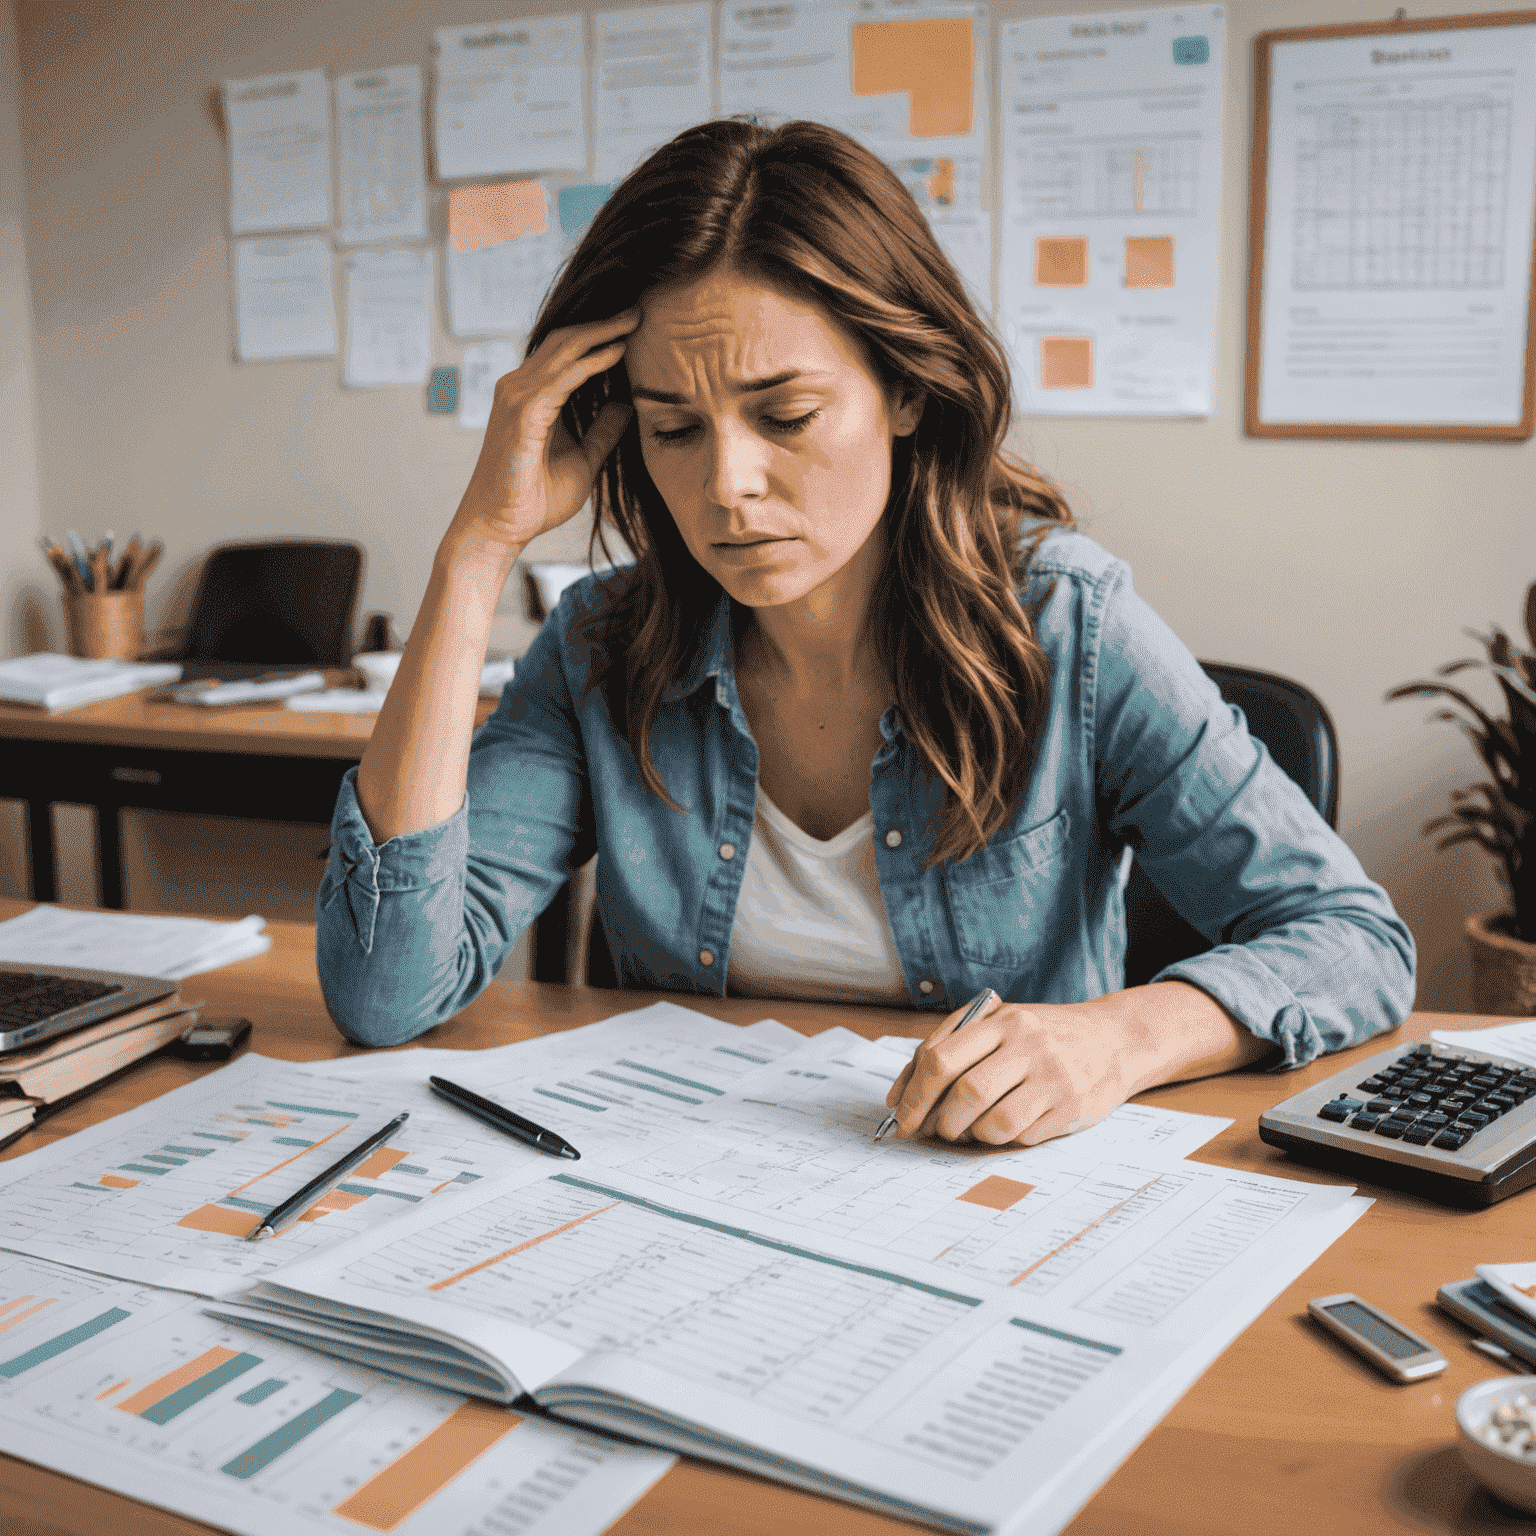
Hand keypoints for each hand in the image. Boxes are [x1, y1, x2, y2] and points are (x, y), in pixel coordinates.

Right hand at [450, 309, 638, 560]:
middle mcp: (519, 387)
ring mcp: (516, 395)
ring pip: (564, 348)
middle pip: (566, 339)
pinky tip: (619, 350)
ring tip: (635, 317)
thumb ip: (602, 432)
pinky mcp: (522, 410)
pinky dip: (593, 360)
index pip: (568, 352)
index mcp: (532, 396)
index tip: (635, 325)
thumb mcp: (584, 460)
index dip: (601, 335)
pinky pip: (564, 375)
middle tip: (640, 307)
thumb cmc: (534, 500)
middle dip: (604, 321)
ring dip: (602, 331)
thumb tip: (626, 405)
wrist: (499, 527)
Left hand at [884, 996, 1137, 1145]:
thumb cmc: (1043, 1036)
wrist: (1114, 1039)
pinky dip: (1002, 1139)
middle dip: (939, 1120)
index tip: (901, 1117)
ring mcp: (1052, 1075)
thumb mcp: (997, 1025)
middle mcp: (1026, 1043)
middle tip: (933, 1130)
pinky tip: (1004, 1127)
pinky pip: (1021, 1135)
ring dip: (969, 1134)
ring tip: (968, 1130)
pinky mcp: (1071, 1106)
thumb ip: (947, 1049)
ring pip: (991, 1121)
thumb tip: (898, 1097)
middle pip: (964, 1092)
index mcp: (1000, 1019)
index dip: (913, 1094)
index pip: (940, 1058)